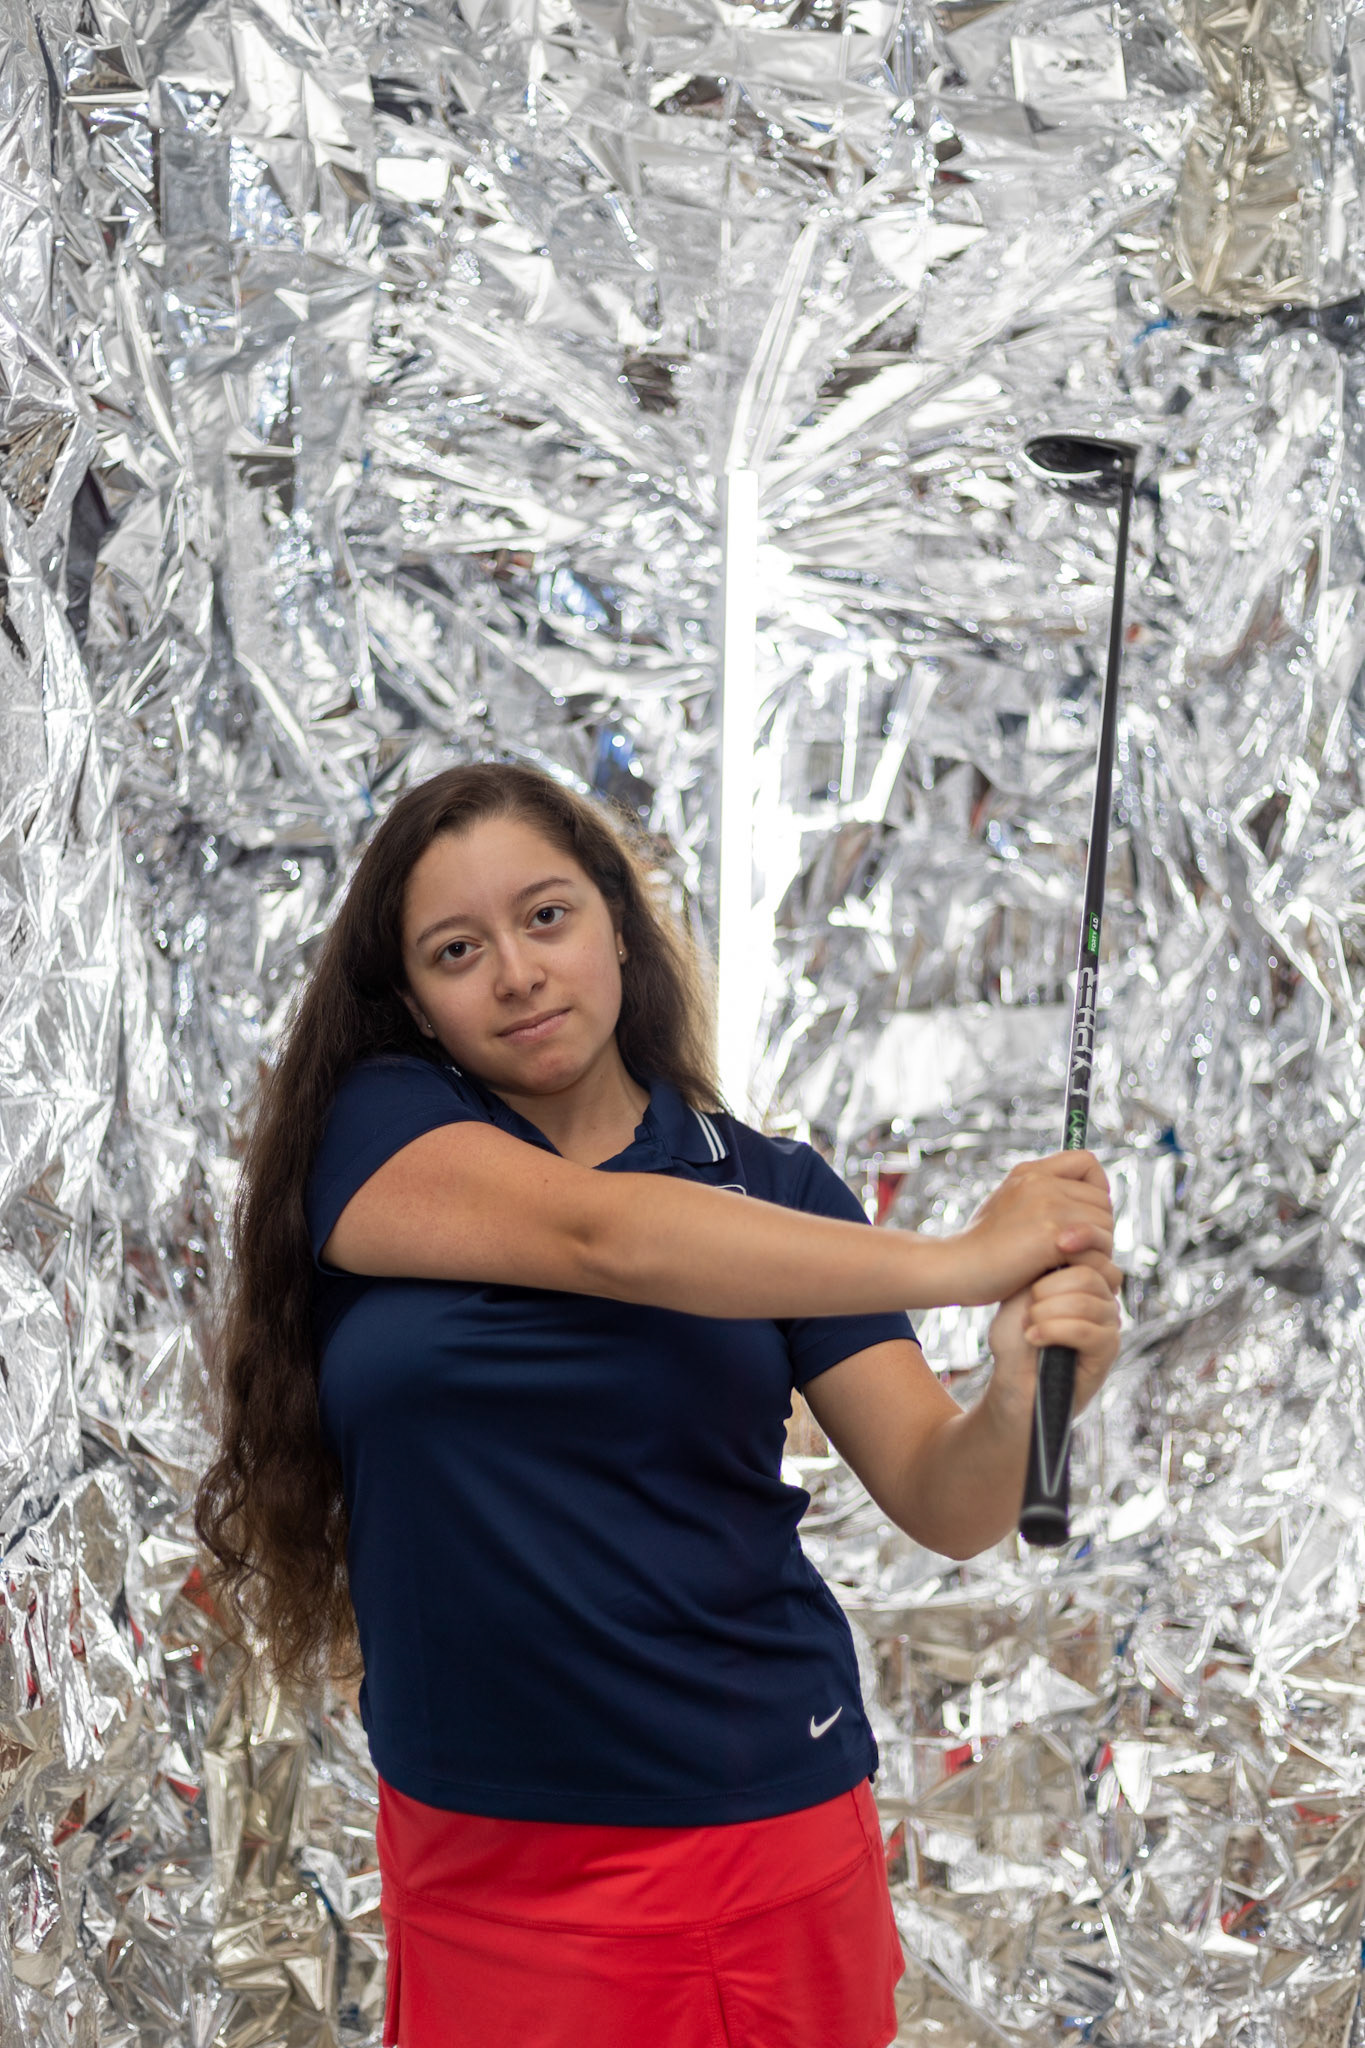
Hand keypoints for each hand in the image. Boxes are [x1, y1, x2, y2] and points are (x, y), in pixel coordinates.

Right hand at [944, 1151, 1113, 1306]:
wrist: (954, 1268)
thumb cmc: (984, 1250)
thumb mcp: (1011, 1208)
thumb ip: (1043, 1200)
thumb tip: (1083, 1209)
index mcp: (1030, 1172)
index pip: (1088, 1163)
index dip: (1095, 1190)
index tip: (1082, 1216)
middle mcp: (1039, 1180)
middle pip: (1103, 1200)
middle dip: (1098, 1229)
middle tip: (1074, 1252)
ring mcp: (1045, 1204)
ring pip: (1104, 1225)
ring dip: (1096, 1250)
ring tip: (1067, 1264)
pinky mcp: (1050, 1232)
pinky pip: (1096, 1246)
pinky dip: (1088, 1263)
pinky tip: (1064, 1272)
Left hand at [985, 1249, 1122, 1419]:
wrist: (1012, 1386)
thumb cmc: (1014, 1341)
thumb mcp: (1022, 1295)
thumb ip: (1045, 1270)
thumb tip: (1066, 1241)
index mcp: (1083, 1280)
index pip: (1093, 1250)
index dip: (1079, 1239)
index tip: (1056, 1239)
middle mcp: (1102, 1300)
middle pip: (1090, 1274)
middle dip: (1049, 1288)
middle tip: (1028, 1308)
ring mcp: (1108, 1326)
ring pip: (1087, 1302)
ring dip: (1047, 1312)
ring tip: (1028, 1327)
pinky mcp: (1107, 1354)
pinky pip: (1088, 1331)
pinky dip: (1055, 1330)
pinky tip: (1034, 1337)